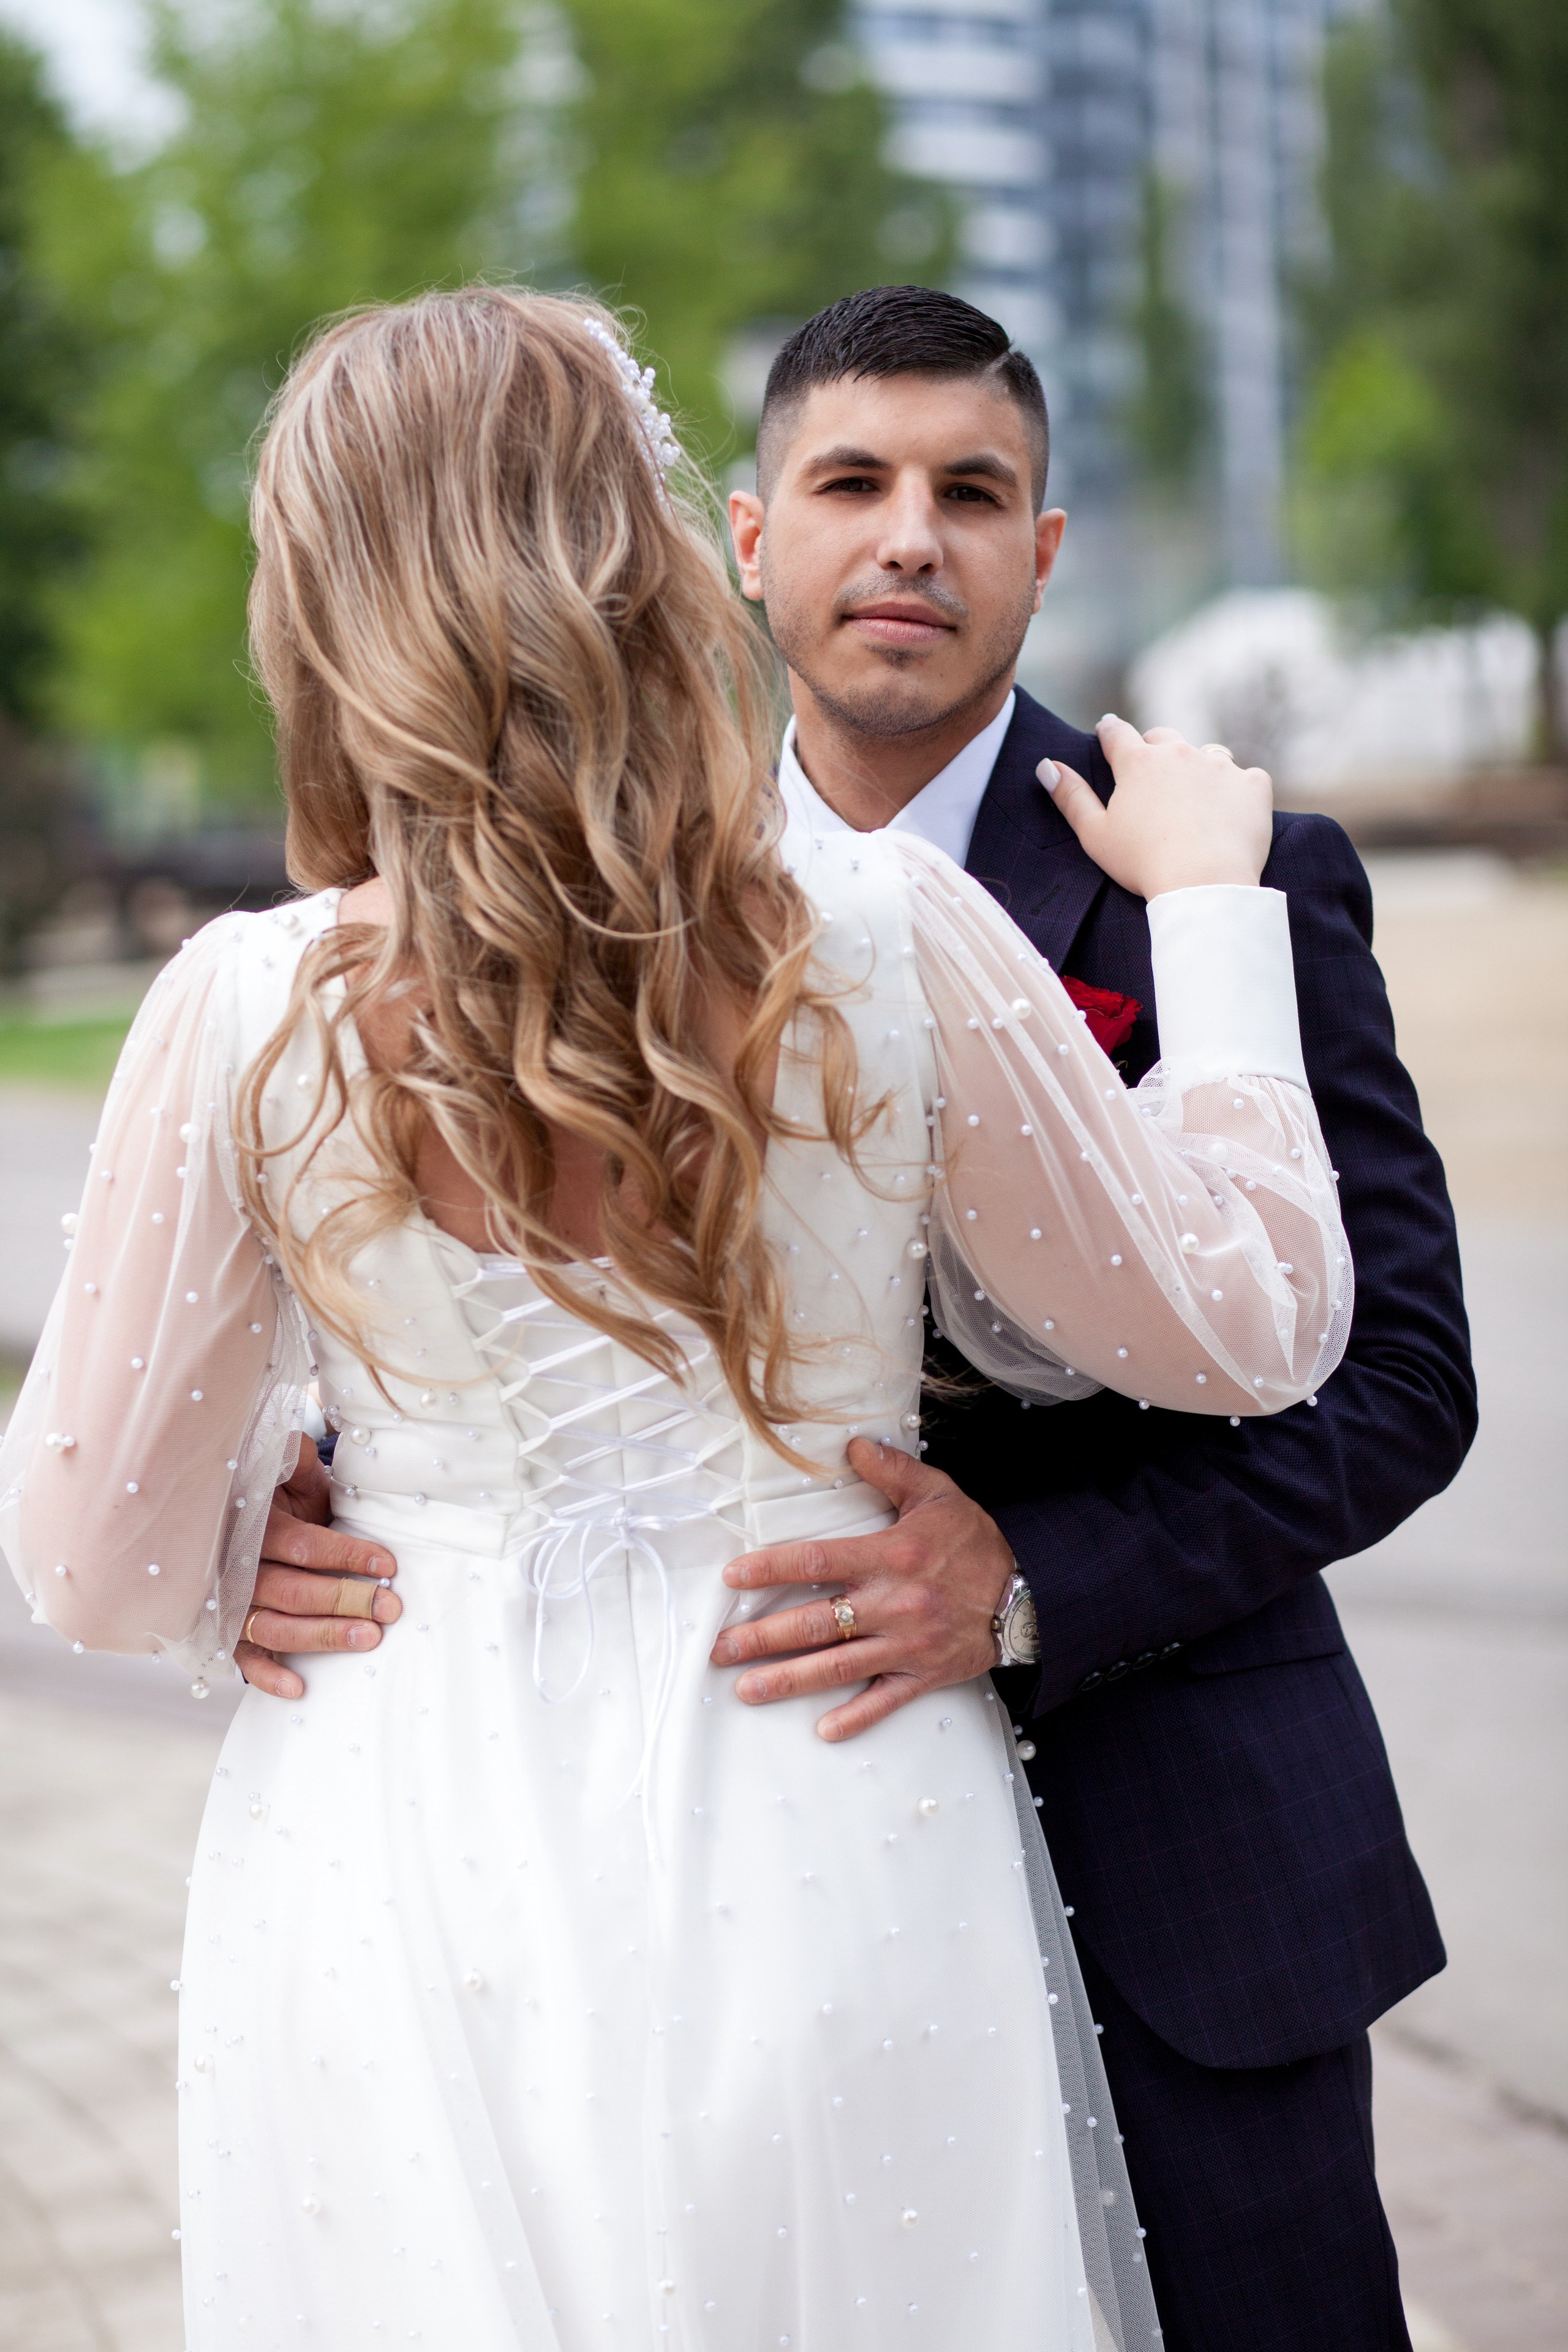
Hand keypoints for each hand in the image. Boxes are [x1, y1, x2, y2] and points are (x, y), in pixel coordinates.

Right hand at [235, 1443, 399, 1700]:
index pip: (301, 1545)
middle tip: (390, 1608)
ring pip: (273, 1626)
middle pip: (292, 1590)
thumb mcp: (287, 1470)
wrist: (236, 1512)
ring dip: (322, 1636)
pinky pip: (241, 1658)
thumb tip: (302, 1450)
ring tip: (369, 1638)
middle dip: (345, 1600)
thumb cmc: (277, 1493)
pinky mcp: (224, 1629)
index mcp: (251, 1523)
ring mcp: (228, 1601)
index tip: (387, 1563)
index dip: (345, 1555)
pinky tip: (299, 1688)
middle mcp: (234, 1566)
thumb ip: (296, 1462)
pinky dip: (267, 1676)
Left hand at [708, 1437, 1014, 1740]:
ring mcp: (907, 1643)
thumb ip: (892, 1471)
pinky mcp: (924, 1673)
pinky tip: (823, 1730)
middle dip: (761, 1638)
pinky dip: (856, 1717)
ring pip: (837, 1667)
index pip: (817, 1559)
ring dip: (788, 1680)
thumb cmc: (976, 1542)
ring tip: (747, 1689)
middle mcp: (893, 1603)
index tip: (732, 1577)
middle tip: (719, 1649)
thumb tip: (852, 1446)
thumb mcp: (938, 1494)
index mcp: (890, 1556)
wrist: (1029, 1594)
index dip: (771, 1568)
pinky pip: (885, 1700)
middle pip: (814, 1623)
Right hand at [1043, 714, 1272, 898]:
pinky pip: (1248, 777)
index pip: (1116, 733)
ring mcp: (1220, 767)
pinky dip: (1239, 791)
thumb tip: (1047, 766)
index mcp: (1138, 763)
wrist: (1204, 885)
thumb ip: (1071, 797)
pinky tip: (1232, 814)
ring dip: (1200, 768)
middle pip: (1163, 737)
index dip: (1108, 733)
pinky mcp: (1253, 786)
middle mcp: (1179, 753)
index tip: (1106, 734)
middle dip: (1155, 749)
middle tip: (1152, 773)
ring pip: (1208, 753)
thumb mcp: (1095, 835)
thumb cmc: (1143, 864)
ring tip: (1196, 797)